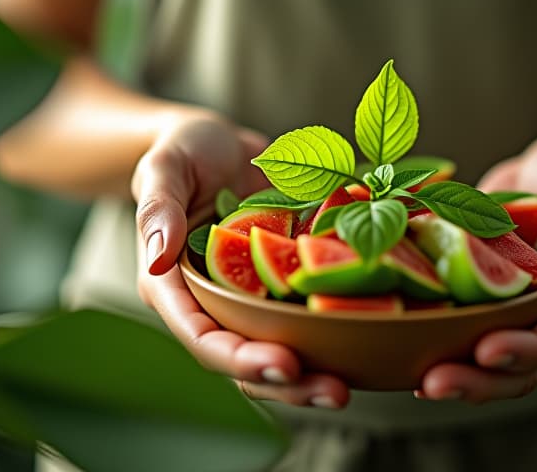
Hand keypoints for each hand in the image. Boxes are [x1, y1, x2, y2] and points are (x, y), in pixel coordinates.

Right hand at [131, 111, 349, 407]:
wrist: (223, 144)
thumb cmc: (185, 152)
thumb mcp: (165, 166)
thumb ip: (159, 207)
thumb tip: (159, 253)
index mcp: (177, 288)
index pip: (203, 337)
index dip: (240, 358)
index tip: (283, 365)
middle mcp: (217, 305)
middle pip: (248, 360)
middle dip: (289, 384)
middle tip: (335, 391)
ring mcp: (256, 299)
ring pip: (284, 349)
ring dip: (317, 373)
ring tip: (353, 384)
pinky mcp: (289, 286)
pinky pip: (313, 313)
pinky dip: (342, 328)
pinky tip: (378, 333)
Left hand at [415, 135, 536, 402]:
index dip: (525, 350)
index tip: (488, 351)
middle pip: (521, 370)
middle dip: (481, 382)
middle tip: (435, 384)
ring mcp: (512, 317)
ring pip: (490, 367)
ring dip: (458, 379)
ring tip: (420, 384)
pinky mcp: (482, 307)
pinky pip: (461, 338)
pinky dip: (437, 353)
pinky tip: (402, 364)